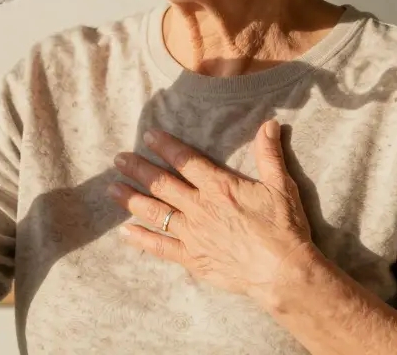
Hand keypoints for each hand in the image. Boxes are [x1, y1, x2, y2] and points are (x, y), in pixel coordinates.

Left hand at [107, 119, 319, 310]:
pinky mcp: (192, 258)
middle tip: (118, 159)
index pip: (186, 161)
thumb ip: (269, 154)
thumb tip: (269, 124)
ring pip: (155, 212)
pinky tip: (124, 232)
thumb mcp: (281, 186)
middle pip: (162, 184)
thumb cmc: (284, 228)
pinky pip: (161, 247)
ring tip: (112, 188)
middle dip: (138, 169)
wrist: (283, 272)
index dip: (165, 146)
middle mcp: (200, 208)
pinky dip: (141, 239)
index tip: (148, 136)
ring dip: (132, 199)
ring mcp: (193, 234)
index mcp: (219, 187)